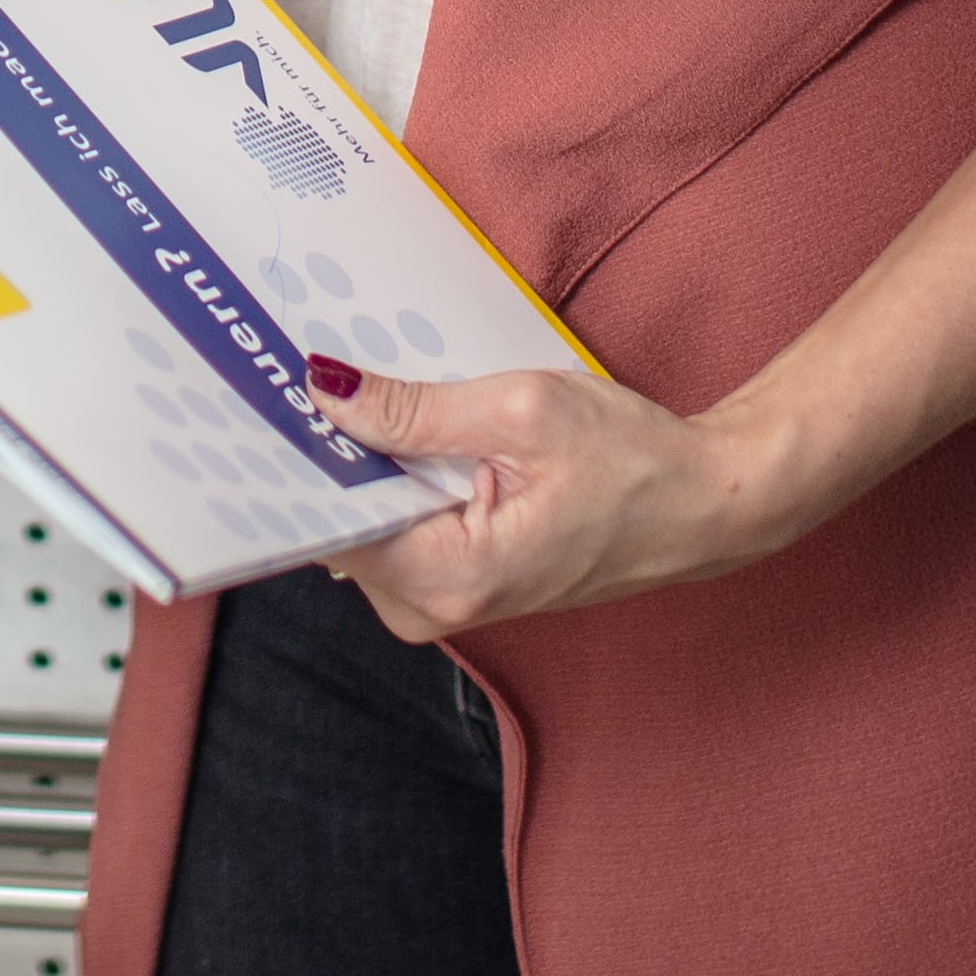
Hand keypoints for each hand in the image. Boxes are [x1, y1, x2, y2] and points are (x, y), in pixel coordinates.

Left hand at [313, 361, 794, 639]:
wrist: (708, 504)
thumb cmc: (634, 461)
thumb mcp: (520, 411)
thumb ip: (415, 410)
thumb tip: (325, 392)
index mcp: (447, 578)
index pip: (328, 523)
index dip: (299, 457)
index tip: (268, 398)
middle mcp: (437, 606)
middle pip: (340, 524)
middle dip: (329, 452)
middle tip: (311, 369)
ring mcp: (449, 599)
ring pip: (368, 522)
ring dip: (366, 459)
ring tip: (365, 385)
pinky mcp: (462, 580)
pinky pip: (401, 524)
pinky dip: (398, 475)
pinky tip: (406, 424)